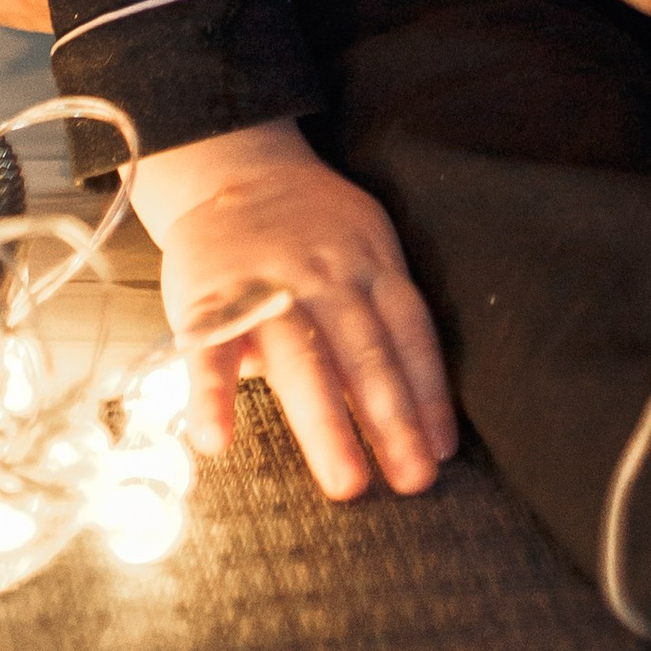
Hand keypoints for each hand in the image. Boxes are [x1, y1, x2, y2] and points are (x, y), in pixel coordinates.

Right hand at [131, 121, 456, 500]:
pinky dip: (212, 397)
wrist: (234, 168)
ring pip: (300, 360)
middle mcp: (324, 279)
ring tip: (345, 481)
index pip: (407, 333)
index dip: (429, 392)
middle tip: (412, 479)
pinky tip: (216, 442)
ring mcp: (266, 290)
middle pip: (363, 353)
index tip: (442, 450)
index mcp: (369, 267)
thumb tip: (415, 404)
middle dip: (389, 419)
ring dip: (324, 423)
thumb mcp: (364, 245)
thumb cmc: (312, 227)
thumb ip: (382, 312)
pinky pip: (211, 353)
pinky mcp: (209, 302)